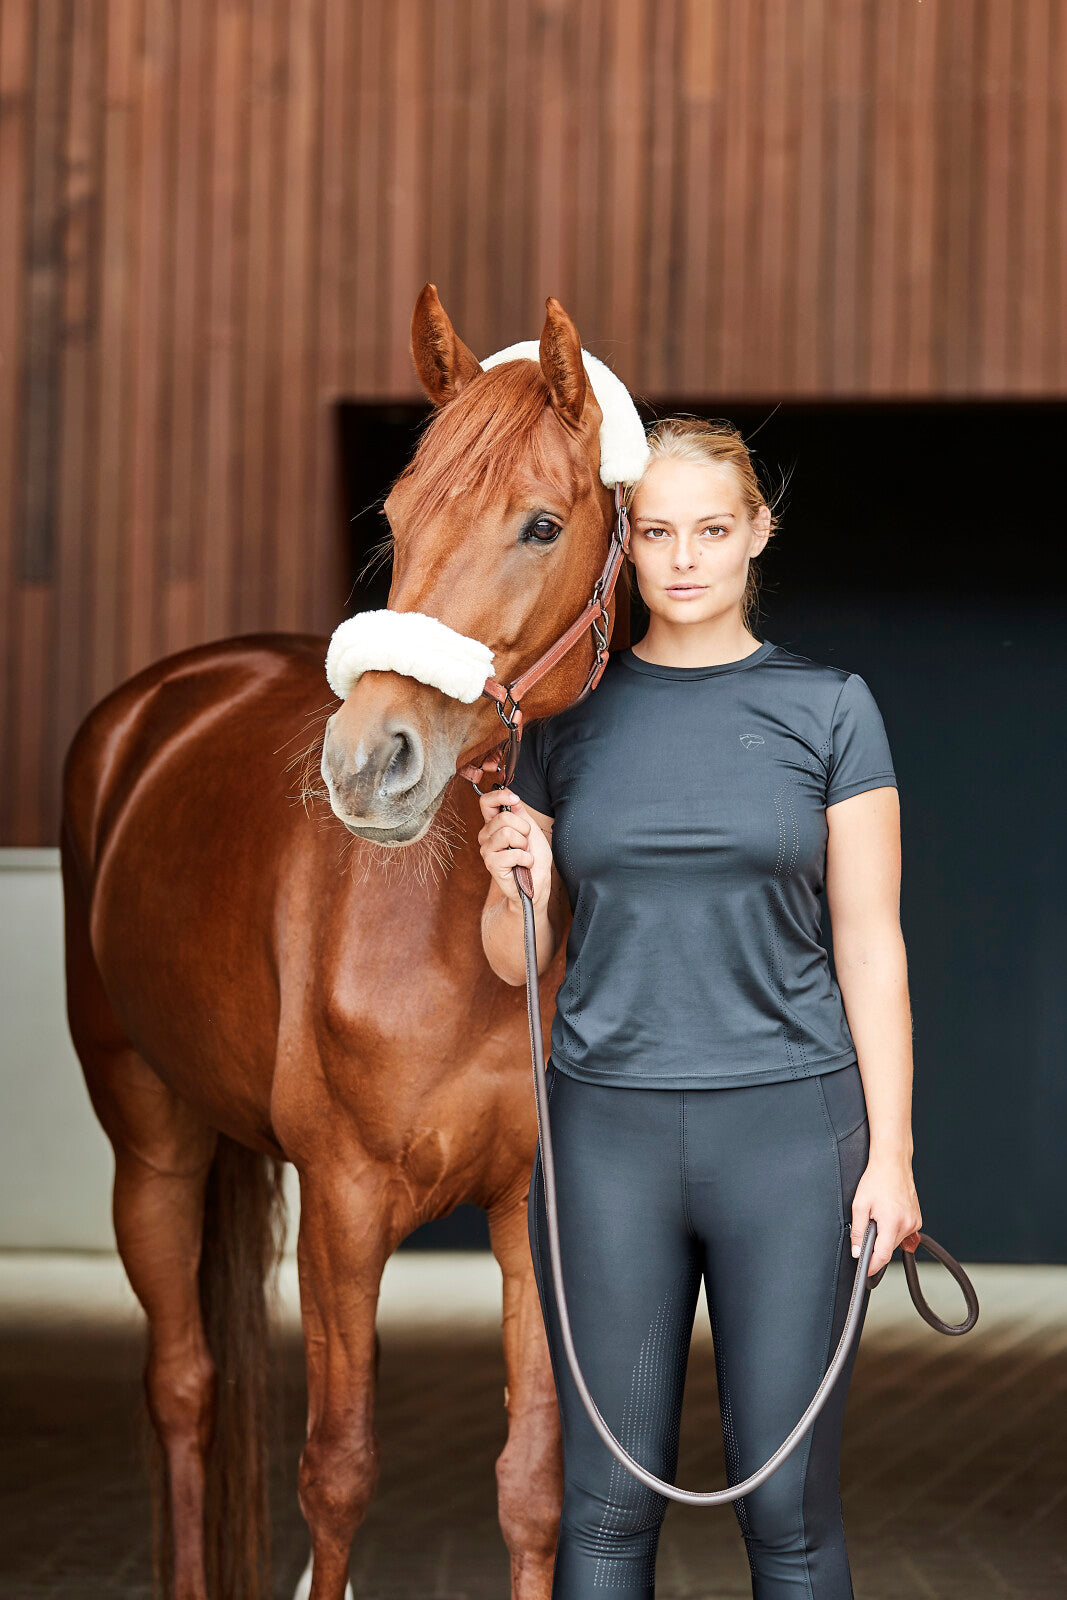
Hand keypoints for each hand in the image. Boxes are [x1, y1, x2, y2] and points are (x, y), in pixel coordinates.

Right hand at [476, 788, 553, 910]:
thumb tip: (511, 796)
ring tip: (523, 853)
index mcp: (494, 825)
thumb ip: (520, 813)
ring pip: (506, 833)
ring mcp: (487, 850)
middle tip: (525, 842)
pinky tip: (523, 865)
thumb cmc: (534, 858)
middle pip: (503, 817)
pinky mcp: (491, 864)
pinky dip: (525, 859)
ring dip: (523, 844)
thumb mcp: (531, 829)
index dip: (499, 796)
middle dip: (523, 828)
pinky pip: (512, 852)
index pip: (486, 802)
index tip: (514, 799)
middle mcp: (486, 836)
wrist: (536, 884)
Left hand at [849, 1157, 922, 1275]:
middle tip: (867, 1228)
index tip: (864, 1272)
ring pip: (895, 1241)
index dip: (872, 1266)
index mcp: (892, 1222)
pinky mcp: (917, 1220)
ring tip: (878, 1215)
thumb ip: (858, 1232)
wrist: (892, 1163)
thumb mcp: (860, 1205)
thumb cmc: (876, 1180)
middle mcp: (907, 1224)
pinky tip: (887, 1214)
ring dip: (884, 1236)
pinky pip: (902, 1233)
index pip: (882, 1255)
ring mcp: (915, 1222)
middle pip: (888, 1248)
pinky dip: (892, 1230)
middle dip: (875, 1245)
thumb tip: (857, 1253)